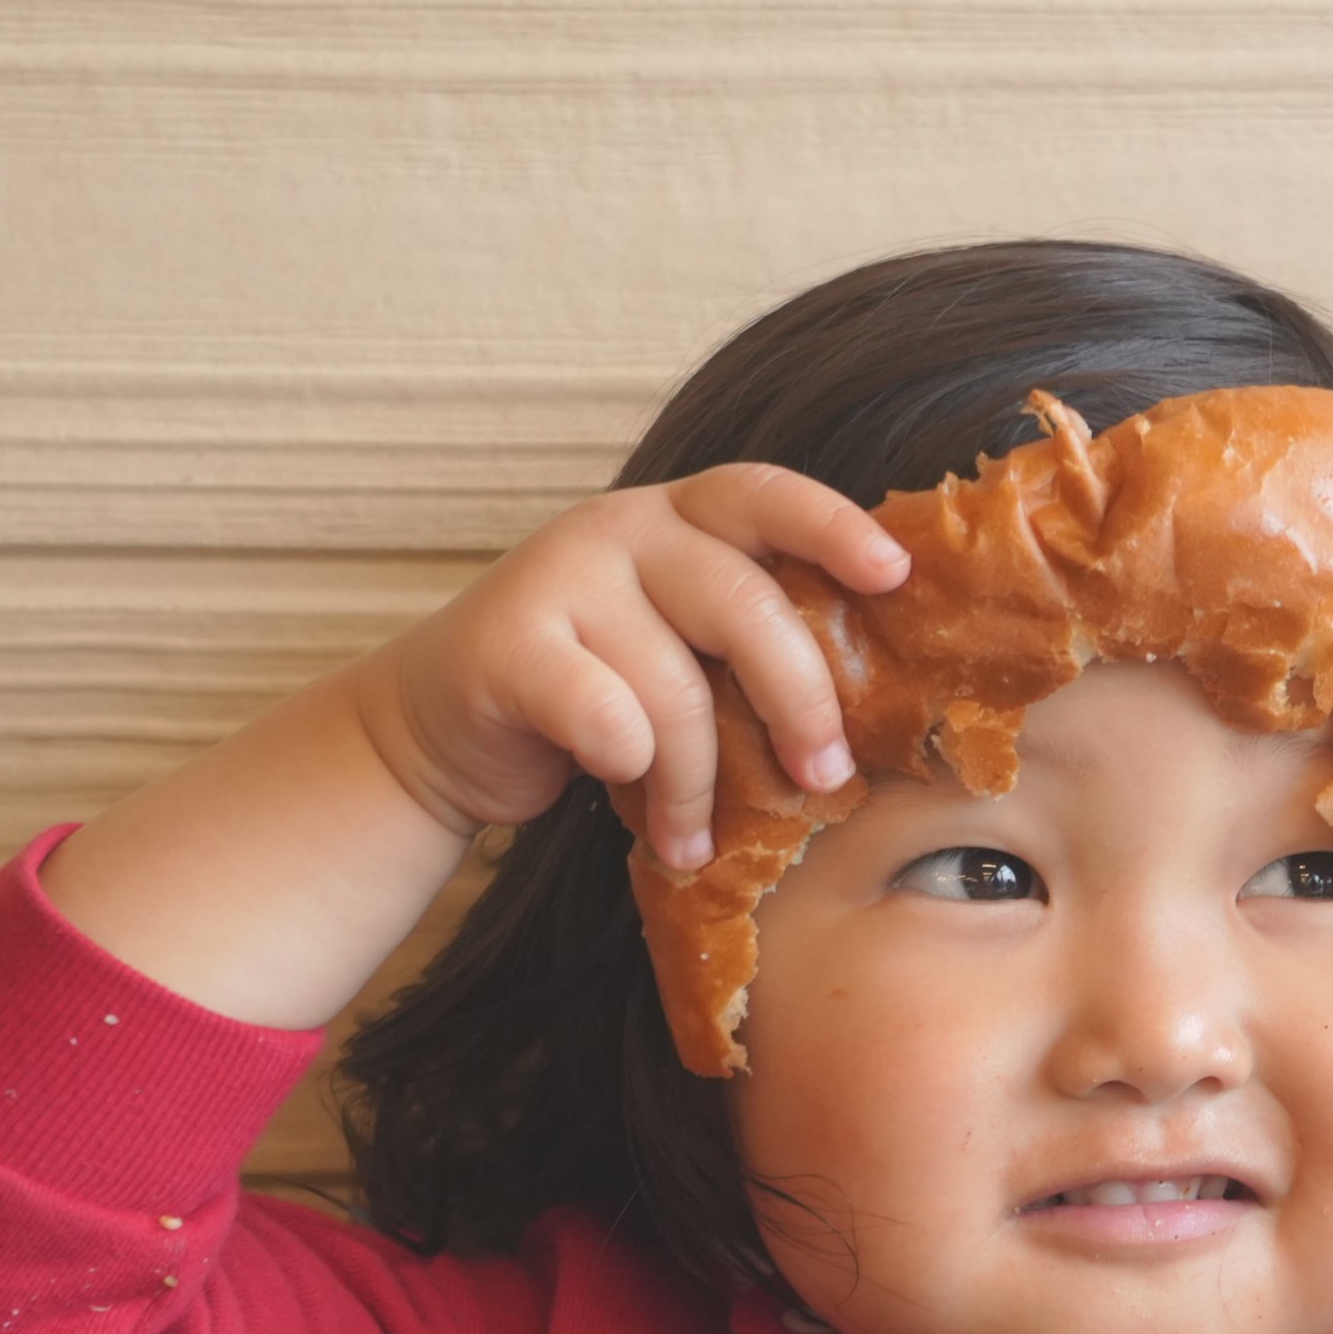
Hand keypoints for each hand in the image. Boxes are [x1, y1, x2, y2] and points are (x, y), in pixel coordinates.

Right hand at [349, 467, 908, 867]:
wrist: (440, 727)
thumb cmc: (591, 697)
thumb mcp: (678, 652)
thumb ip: (746, 647)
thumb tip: (873, 710)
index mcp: (681, 519)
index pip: (766, 495)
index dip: (833, 527)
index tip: (893, 576)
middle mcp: (621, 527)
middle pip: (742, 603)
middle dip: (797, 701)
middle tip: (825, 777)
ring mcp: (558, 575)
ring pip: (674, 686)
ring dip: (698, 785)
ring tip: (694, 838)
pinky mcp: (506, 642)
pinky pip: (605, 718)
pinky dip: (633, 776)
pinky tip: (637, 818)